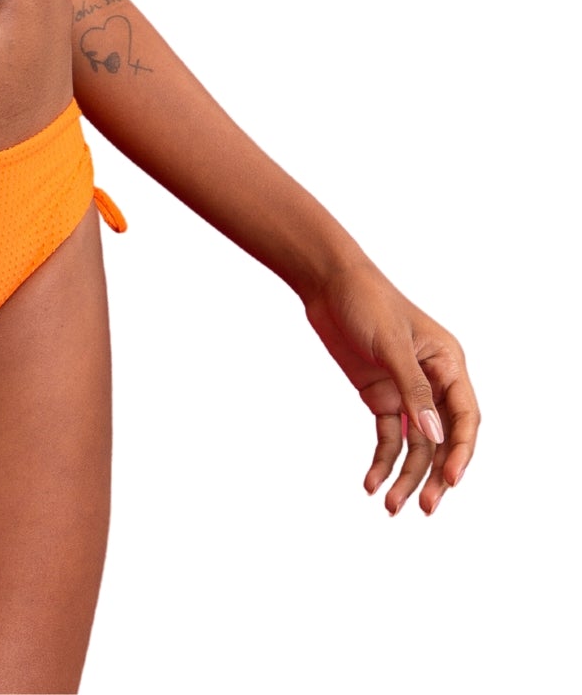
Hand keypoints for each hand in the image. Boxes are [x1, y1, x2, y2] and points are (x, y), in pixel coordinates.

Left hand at [302, 255, 479, 514]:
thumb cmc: (366, 300)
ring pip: (416, 444)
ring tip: (390, 506)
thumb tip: (435, 437)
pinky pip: (389, 436)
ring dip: (406, 476)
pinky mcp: (381, 395)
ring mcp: (406, 390)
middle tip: (425, 508)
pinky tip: (370, 483)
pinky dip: (382, 461)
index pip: (465, 417)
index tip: (451, 482)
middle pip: (443, 439)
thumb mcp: (390, 344)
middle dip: (435, 475)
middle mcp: (433, 380)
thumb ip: (413, 390)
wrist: (326, 283)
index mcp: (448, 363)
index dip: (461, 451)